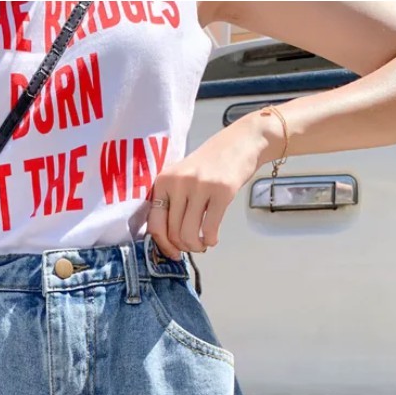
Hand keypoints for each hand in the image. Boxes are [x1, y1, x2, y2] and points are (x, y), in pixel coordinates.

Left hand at [147, 110, 280, 258]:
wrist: (241, 141)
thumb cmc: (210, 163)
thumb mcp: (181, 177)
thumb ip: (171, 203)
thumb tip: (168, 240)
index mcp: (163, 181)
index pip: (155, 224)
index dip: (163, 245)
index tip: (172, 253)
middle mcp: (178, 182)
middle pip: (173, 232)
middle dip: (183, 246)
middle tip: (192, 247)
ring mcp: (200, 186)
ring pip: (189, 233)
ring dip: (196, 246)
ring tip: (202, 244)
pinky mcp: (222, 191)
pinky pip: (210, 227)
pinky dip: (211, 239)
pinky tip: (213, 239)